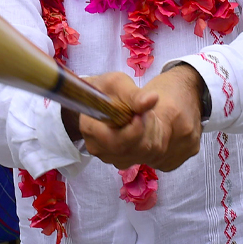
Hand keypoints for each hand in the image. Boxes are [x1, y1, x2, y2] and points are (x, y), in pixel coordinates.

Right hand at [76, 68, 202, 170]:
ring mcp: (110, 156)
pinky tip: (146, 126)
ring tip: (145, 115)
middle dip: (148, 129)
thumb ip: (134, 94)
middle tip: (147, 110)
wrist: (99, 98)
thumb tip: (152, 99)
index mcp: (90, 129)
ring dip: (152, 134)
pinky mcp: (122, 160)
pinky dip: (152, 141)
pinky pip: (146, 157)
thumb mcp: (117, 83)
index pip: (117, 142)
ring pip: (143, 155)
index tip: (143, 113)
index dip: (136, 130)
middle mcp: (98, 148)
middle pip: (133, 150)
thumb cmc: (105, 89)